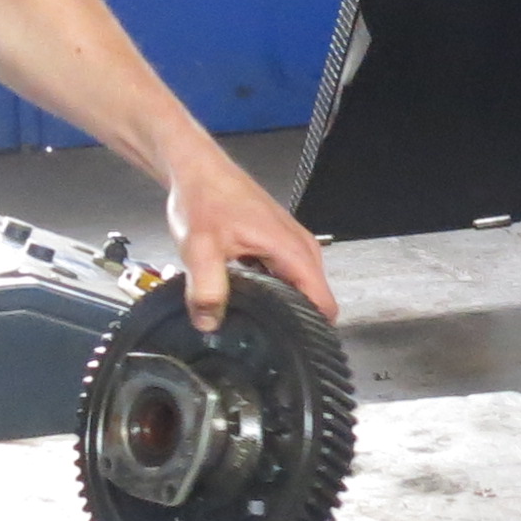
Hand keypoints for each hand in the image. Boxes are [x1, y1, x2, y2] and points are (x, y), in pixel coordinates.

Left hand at [165, 152, 336, 330]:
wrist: (197, 169)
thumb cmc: (204, 199)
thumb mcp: (200, 248)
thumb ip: (207, 290)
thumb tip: (211, 324)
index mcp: (293, 250)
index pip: (324, 303)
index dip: (312, 331)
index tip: (293, 351)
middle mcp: (300, 247)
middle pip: (313, 299)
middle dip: (293, 322)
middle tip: (263, 341)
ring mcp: (290, 243)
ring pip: (298, 288)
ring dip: (281, 306)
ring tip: (253, 322)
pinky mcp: (277, 243)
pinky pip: (285, 276)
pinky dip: (272, 290)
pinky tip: (246, 297)